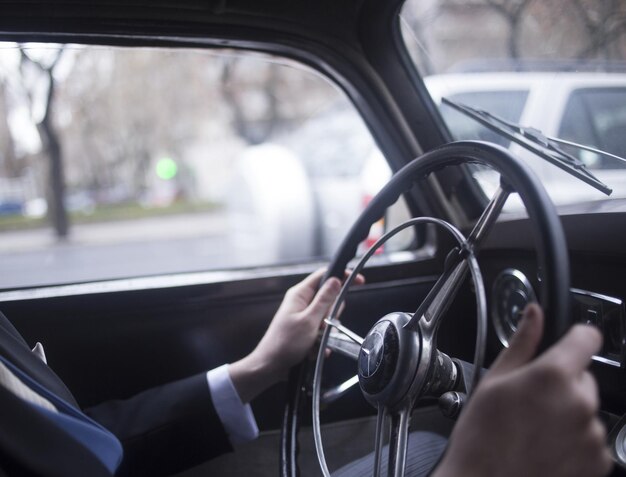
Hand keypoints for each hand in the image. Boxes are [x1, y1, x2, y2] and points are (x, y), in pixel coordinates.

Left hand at [229, 268, 362, 402]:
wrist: (270, 366)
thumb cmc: (284, 344)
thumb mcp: (309, 320)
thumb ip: (325, 300)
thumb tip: (336, 280)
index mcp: (300, 294)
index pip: (324, 275)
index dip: (342, 275)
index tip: (359, 281)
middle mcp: (302, 302)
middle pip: (330, 298)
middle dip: (332, 314)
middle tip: (322, 325)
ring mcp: (305, 316)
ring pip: (329, 318)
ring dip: (326, 331)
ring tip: (315, 340)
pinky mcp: (307, 330)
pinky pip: (323, 332)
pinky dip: (321, 342)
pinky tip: (312, 349)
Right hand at [433, 303, 612, 476]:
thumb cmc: (482, 436)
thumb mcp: (494, 380)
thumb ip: (522, 343)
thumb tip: (533, 314)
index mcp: (552, 375)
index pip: (587, 337)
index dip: (575, 338)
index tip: (567, 344)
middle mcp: (580, 402)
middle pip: (583, 377)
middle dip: (562, 384)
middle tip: (531, 402)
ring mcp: (592, 434)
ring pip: (586, 409)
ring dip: (568, 414)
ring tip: (535, 430)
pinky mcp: (599, 461)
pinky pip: (592, 438)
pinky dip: (575, 441)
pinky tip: (546, 448)